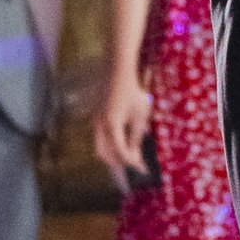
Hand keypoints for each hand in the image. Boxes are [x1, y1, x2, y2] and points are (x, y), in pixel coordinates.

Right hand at [92, 72, 154, 187]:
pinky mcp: (96, 116)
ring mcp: (95, 121)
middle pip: (104, 154)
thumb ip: (136, 137)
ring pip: (100, 146)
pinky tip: (124, 142)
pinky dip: (110, 145)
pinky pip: (101, 137)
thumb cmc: (132, 92)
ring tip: (130, 156)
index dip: (132, 162)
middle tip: (135, 165)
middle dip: (119, 163)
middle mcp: (99, 126)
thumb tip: (135, 157)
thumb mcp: (139, 116)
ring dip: (114, 155)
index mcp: (111, 126)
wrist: (118, 70)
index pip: (120, 152)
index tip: (143, 169)